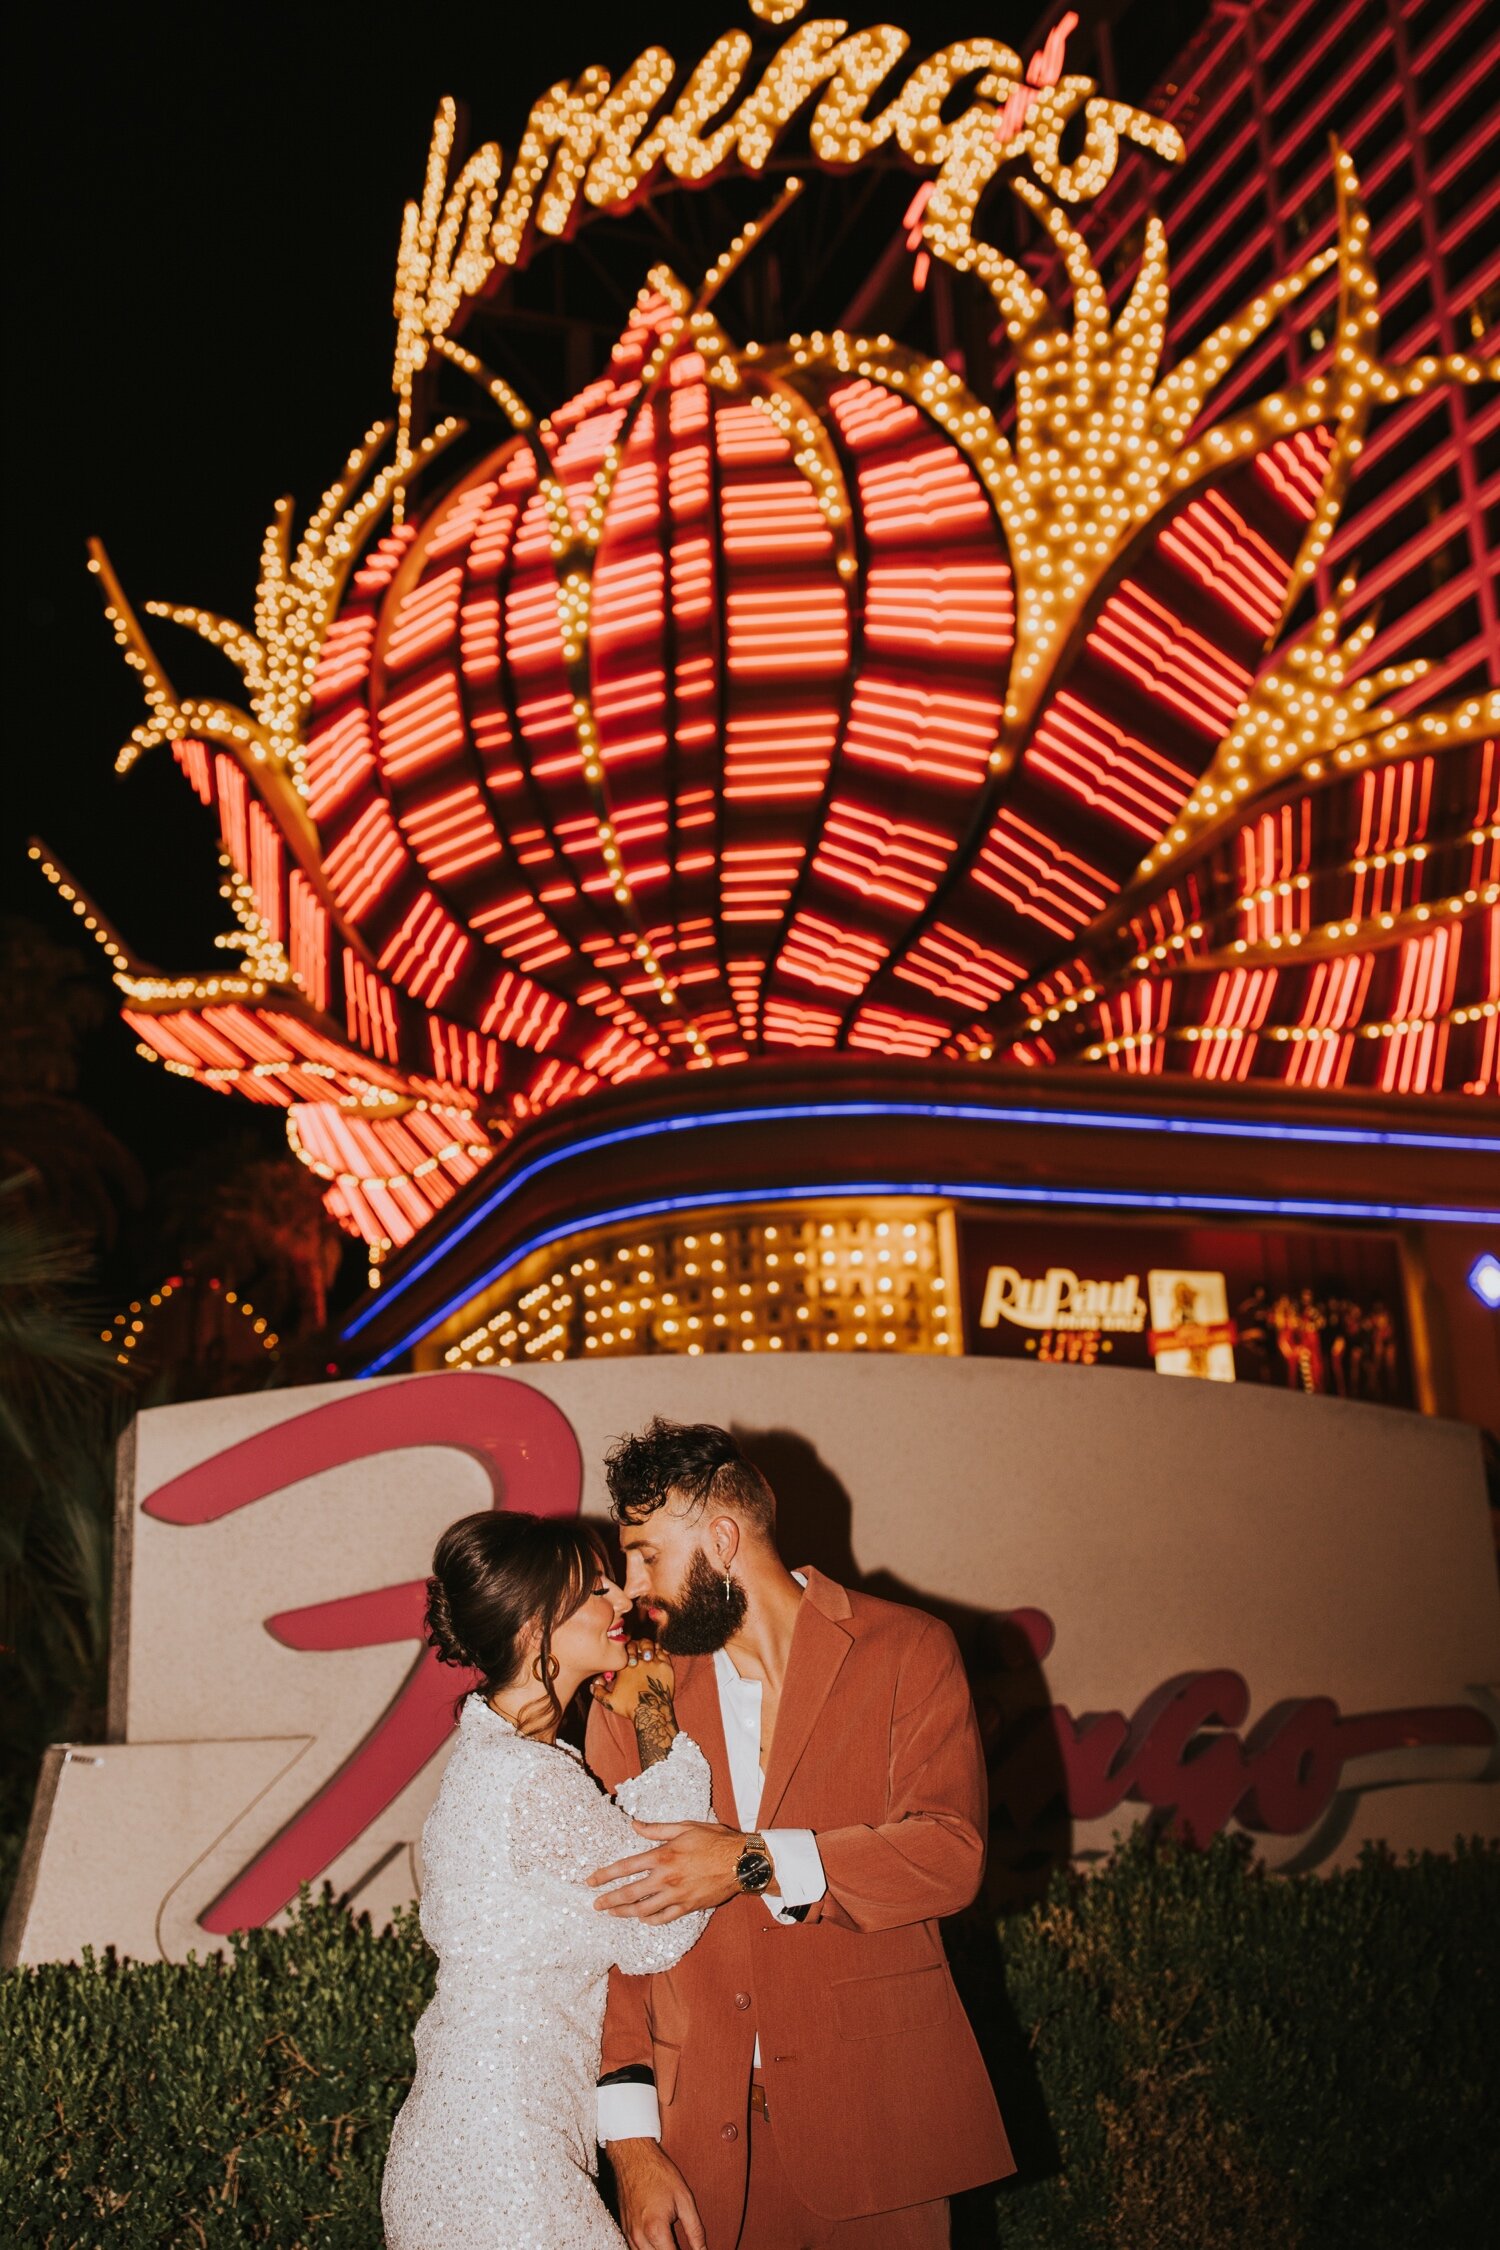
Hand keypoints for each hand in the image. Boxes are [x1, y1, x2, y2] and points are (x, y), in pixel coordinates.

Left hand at [588, 1818, 747, 1920]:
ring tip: (613, 1913)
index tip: (591, 1881)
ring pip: (643, 1909)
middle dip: (609, 1900)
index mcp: (663, 1855)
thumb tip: (634, 1825)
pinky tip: (643, 1918)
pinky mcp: (688, 1907)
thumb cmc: (714, 1840)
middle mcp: (666, 1878)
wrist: (741, 1861)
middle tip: (595, 1905)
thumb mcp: (685, 1827)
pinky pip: (664, 1918)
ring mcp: (677, 1895)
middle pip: (629, 1893)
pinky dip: (650, 1920)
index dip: (605, 1875)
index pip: (626, 1867)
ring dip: (625, 1913)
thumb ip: (657, 1829)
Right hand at [591, 1639, 673, 1718]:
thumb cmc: (630, 1707)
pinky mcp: (665, 1666)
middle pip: (637, 1644)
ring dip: (648, 1647)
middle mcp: (638, 1661)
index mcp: (624, 1666)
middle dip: (637, 1647)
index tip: (628, 1658)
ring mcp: (653, 1662)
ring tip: (648, 1654)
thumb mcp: (609, 1701)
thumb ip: (598, 1692)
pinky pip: (663, 1651)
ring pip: (650, 1645)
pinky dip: (660, 1651)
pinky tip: (659, 1655)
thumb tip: (592, 1685)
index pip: (624, 1649)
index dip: (626, 1651)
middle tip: (639, 1655)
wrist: (651, 1712)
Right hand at [609, 2137, 705, 2249]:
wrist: (633, 2156)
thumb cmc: (659, 2173)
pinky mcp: (624, 2229)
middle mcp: (639, 2237)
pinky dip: (648, 2249)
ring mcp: (629, 2234)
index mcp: (656, 2231)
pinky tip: (658, 2242)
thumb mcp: (684, 2199)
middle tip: (682, 2245)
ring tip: (671, 2243)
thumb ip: (695, 2230)